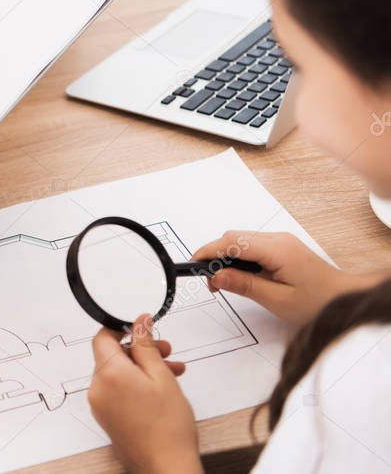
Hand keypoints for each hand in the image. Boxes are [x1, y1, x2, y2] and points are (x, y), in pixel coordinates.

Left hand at [89, 316, 201, 473]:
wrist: (166, 466)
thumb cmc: (167, 428)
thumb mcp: (161, 376)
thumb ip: (147, 345)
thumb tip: (139, 323)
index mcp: (108, 373)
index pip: (102, 337)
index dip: (122, 328)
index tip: (141, 328)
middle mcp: (98, 388)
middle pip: (112, 356)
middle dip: (139, 351)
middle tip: (164, 351)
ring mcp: (100, 405)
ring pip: (118, 374)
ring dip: (141, 368)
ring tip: (170, 372)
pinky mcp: (107, 417)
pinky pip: (117, 391)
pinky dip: (135, 384)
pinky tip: (159, 388)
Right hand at [193, 231, 382, 326]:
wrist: (346, 298)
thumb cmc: (319, 302)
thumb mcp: (278, 300)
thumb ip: (245, 285)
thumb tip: (217, 276)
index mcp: (277, 250)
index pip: (232, 242)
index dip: (208, 251)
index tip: (193, 265)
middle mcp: (278, 239)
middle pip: (233, 237)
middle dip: (214, 255)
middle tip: (211, 283)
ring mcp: (280, 241)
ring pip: (240, 239)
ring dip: (225, 256)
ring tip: (223, 282)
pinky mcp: (281, 247)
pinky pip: (251, 245)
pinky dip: (238, 257)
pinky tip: (239, 275)